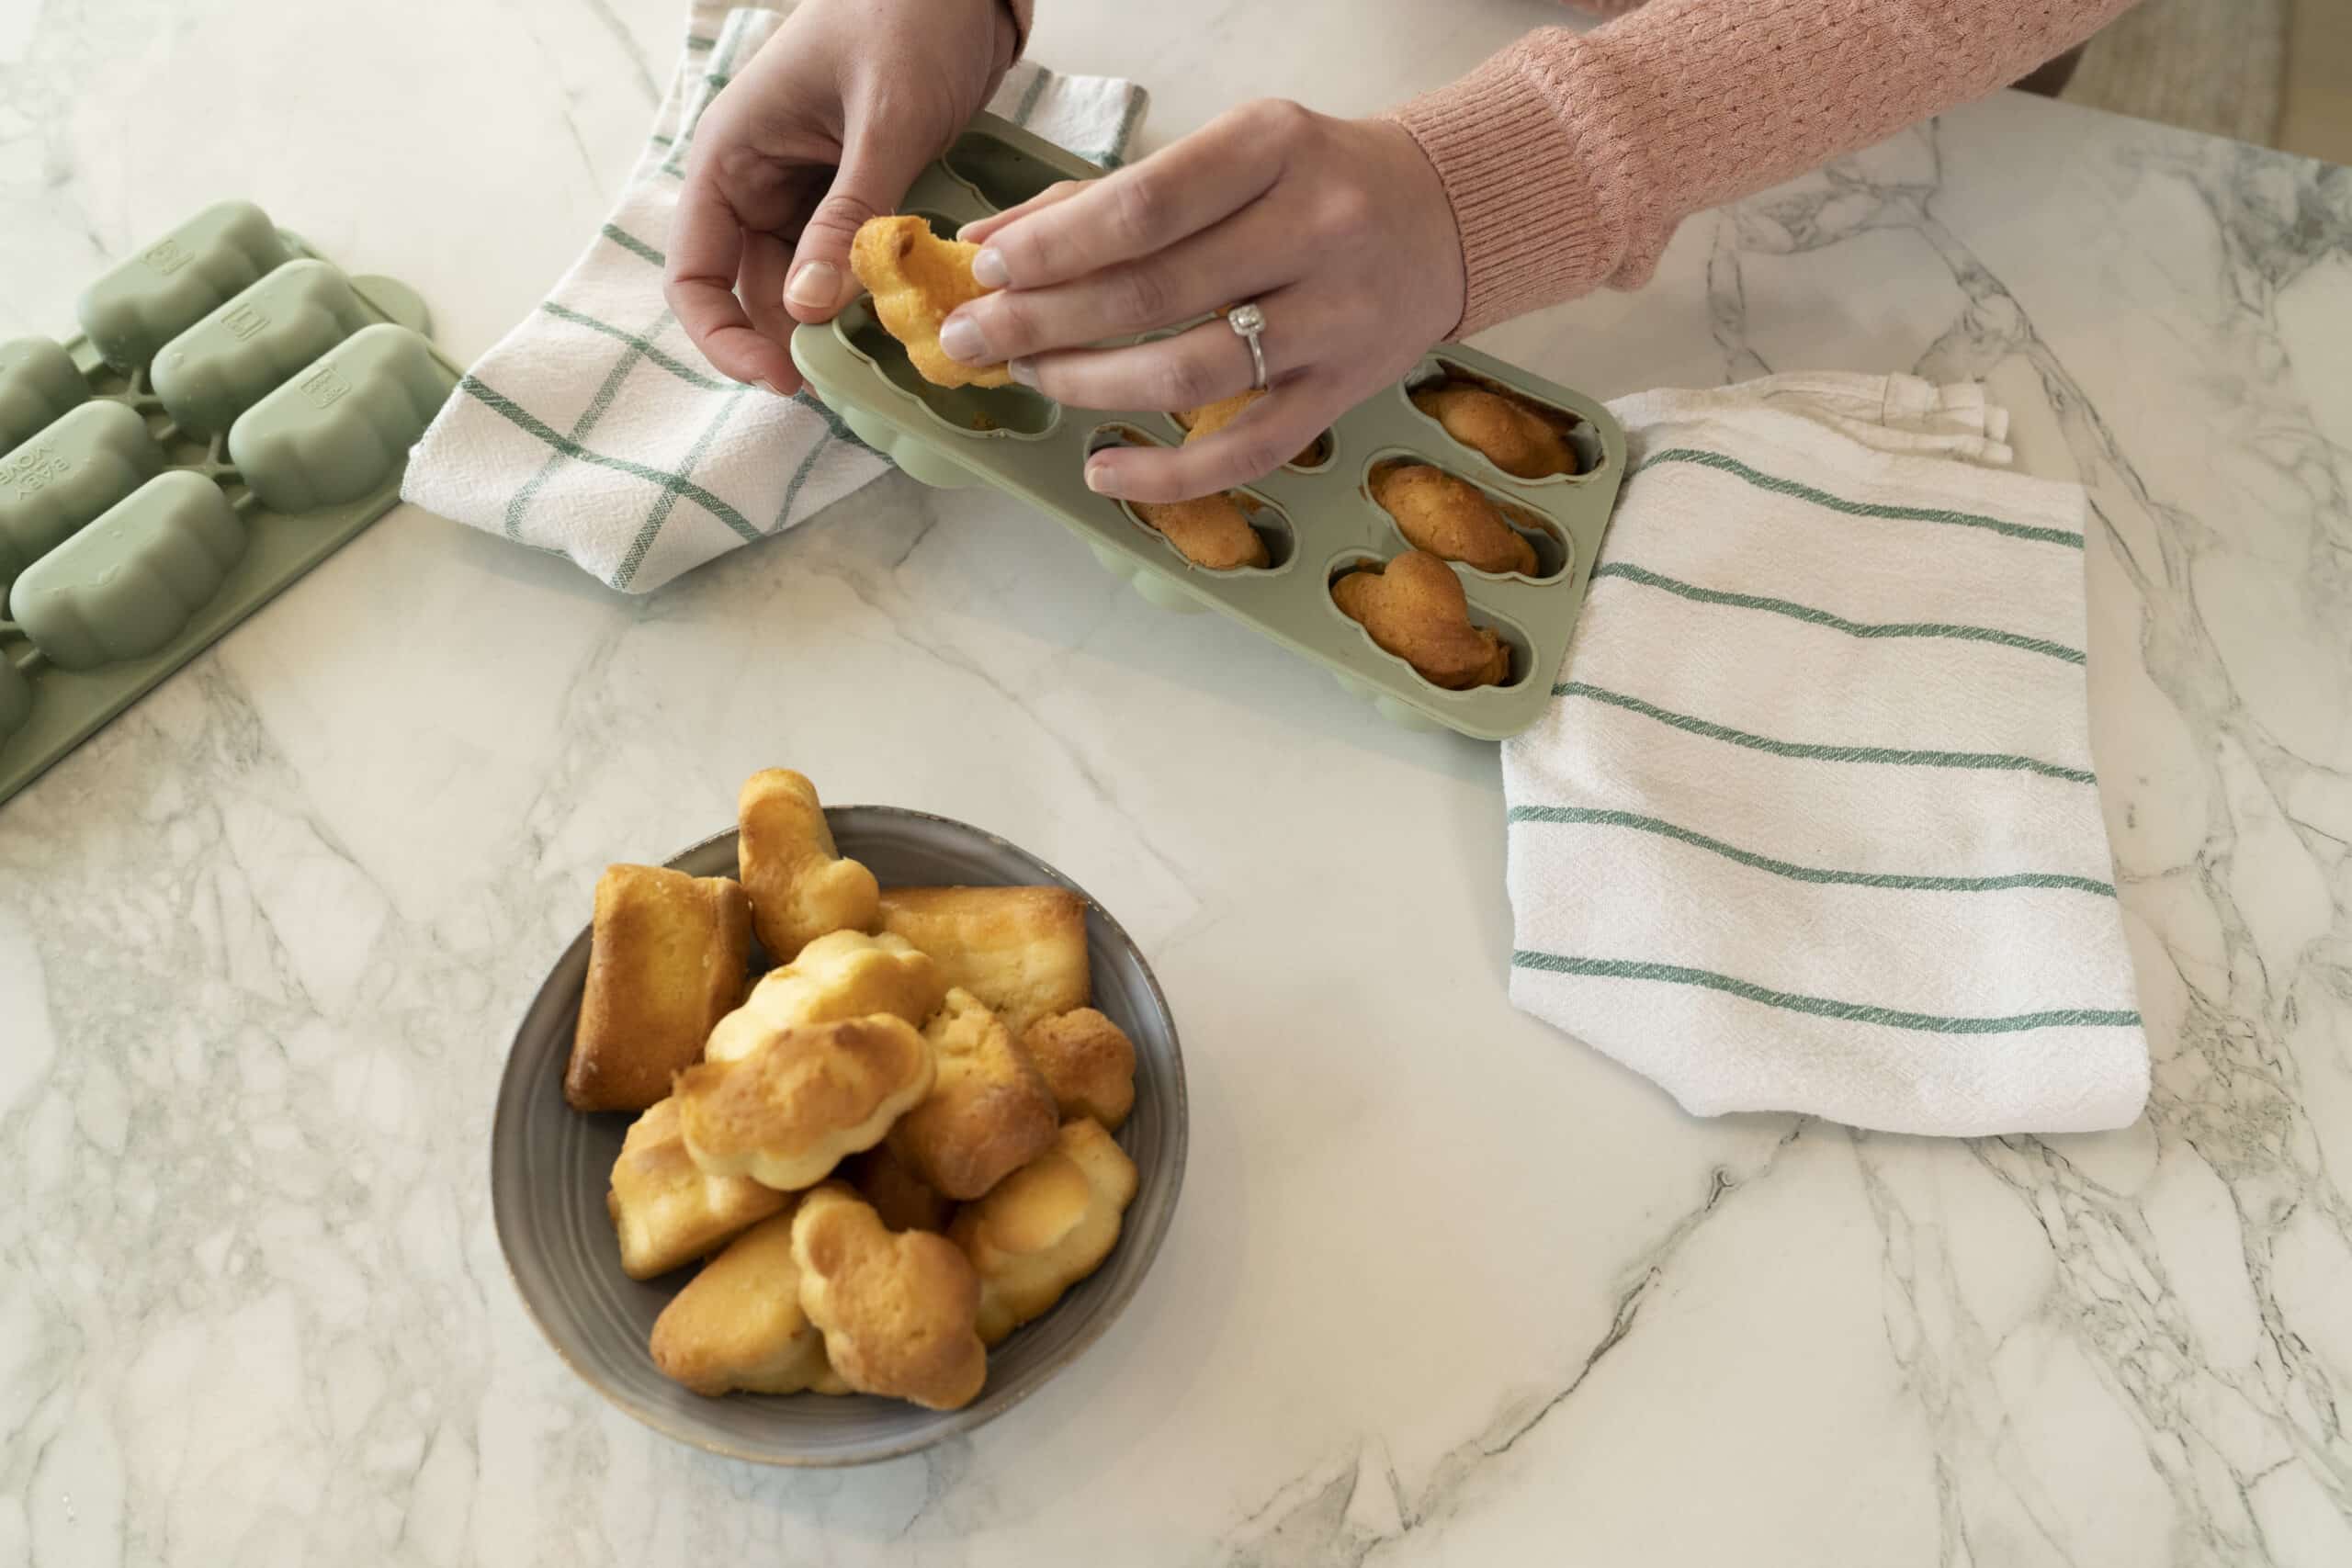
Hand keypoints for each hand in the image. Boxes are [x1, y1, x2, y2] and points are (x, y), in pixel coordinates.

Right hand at [665, 0, 1017, 393]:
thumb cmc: (909, 19)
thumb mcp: (884, 122)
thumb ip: (846, 217)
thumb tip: (803, 311)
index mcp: (733, 156)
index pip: (695, 271)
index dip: (725, 336)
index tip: (781, 379)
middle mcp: (757, 180)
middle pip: (751, 290)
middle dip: (790, 341)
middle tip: (849, 384)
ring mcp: (804, 188)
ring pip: (802, 283)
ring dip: (834, 322)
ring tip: (882, 357)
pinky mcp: (851, 193)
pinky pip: (844, 260)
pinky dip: (867, 292)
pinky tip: (902, 319)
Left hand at [945, 101, 1464, 501]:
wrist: (1447, 216)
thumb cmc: (1312, 180)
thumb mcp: (1228, 154)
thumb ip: (1111, 195)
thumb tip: (991, 240)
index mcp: (1274, 148)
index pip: (1144, 206)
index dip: (1054, 246)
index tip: (988, 268)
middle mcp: (1315, 231)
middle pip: (1153, 292)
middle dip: (1043, 320)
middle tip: (973, 336)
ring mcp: (1334, 321)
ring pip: (1189, 373)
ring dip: (1088, 385)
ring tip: (1030, 377)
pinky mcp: (1342, 394)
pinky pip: (1245, 451)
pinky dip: (1165, 473)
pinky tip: (1101, 469)